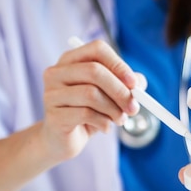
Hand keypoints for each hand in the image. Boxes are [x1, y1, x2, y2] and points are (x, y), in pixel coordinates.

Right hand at [40, 39, 143, 161]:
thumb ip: (126, 85)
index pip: (97, 49)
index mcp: (71, 60)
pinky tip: (104, 127)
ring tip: (120, 119)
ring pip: (91, 94)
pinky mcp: (53, 115)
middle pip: (94, 71)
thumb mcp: (109, 96)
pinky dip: (103, 122)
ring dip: (113, 110)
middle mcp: (56, 73)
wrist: (63, 141)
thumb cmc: (87, 113)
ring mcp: (51, 93)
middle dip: (120, 91)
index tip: (134, 84)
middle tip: (134, 107)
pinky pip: (85, 114)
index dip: (119, 65)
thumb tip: (139, 83)